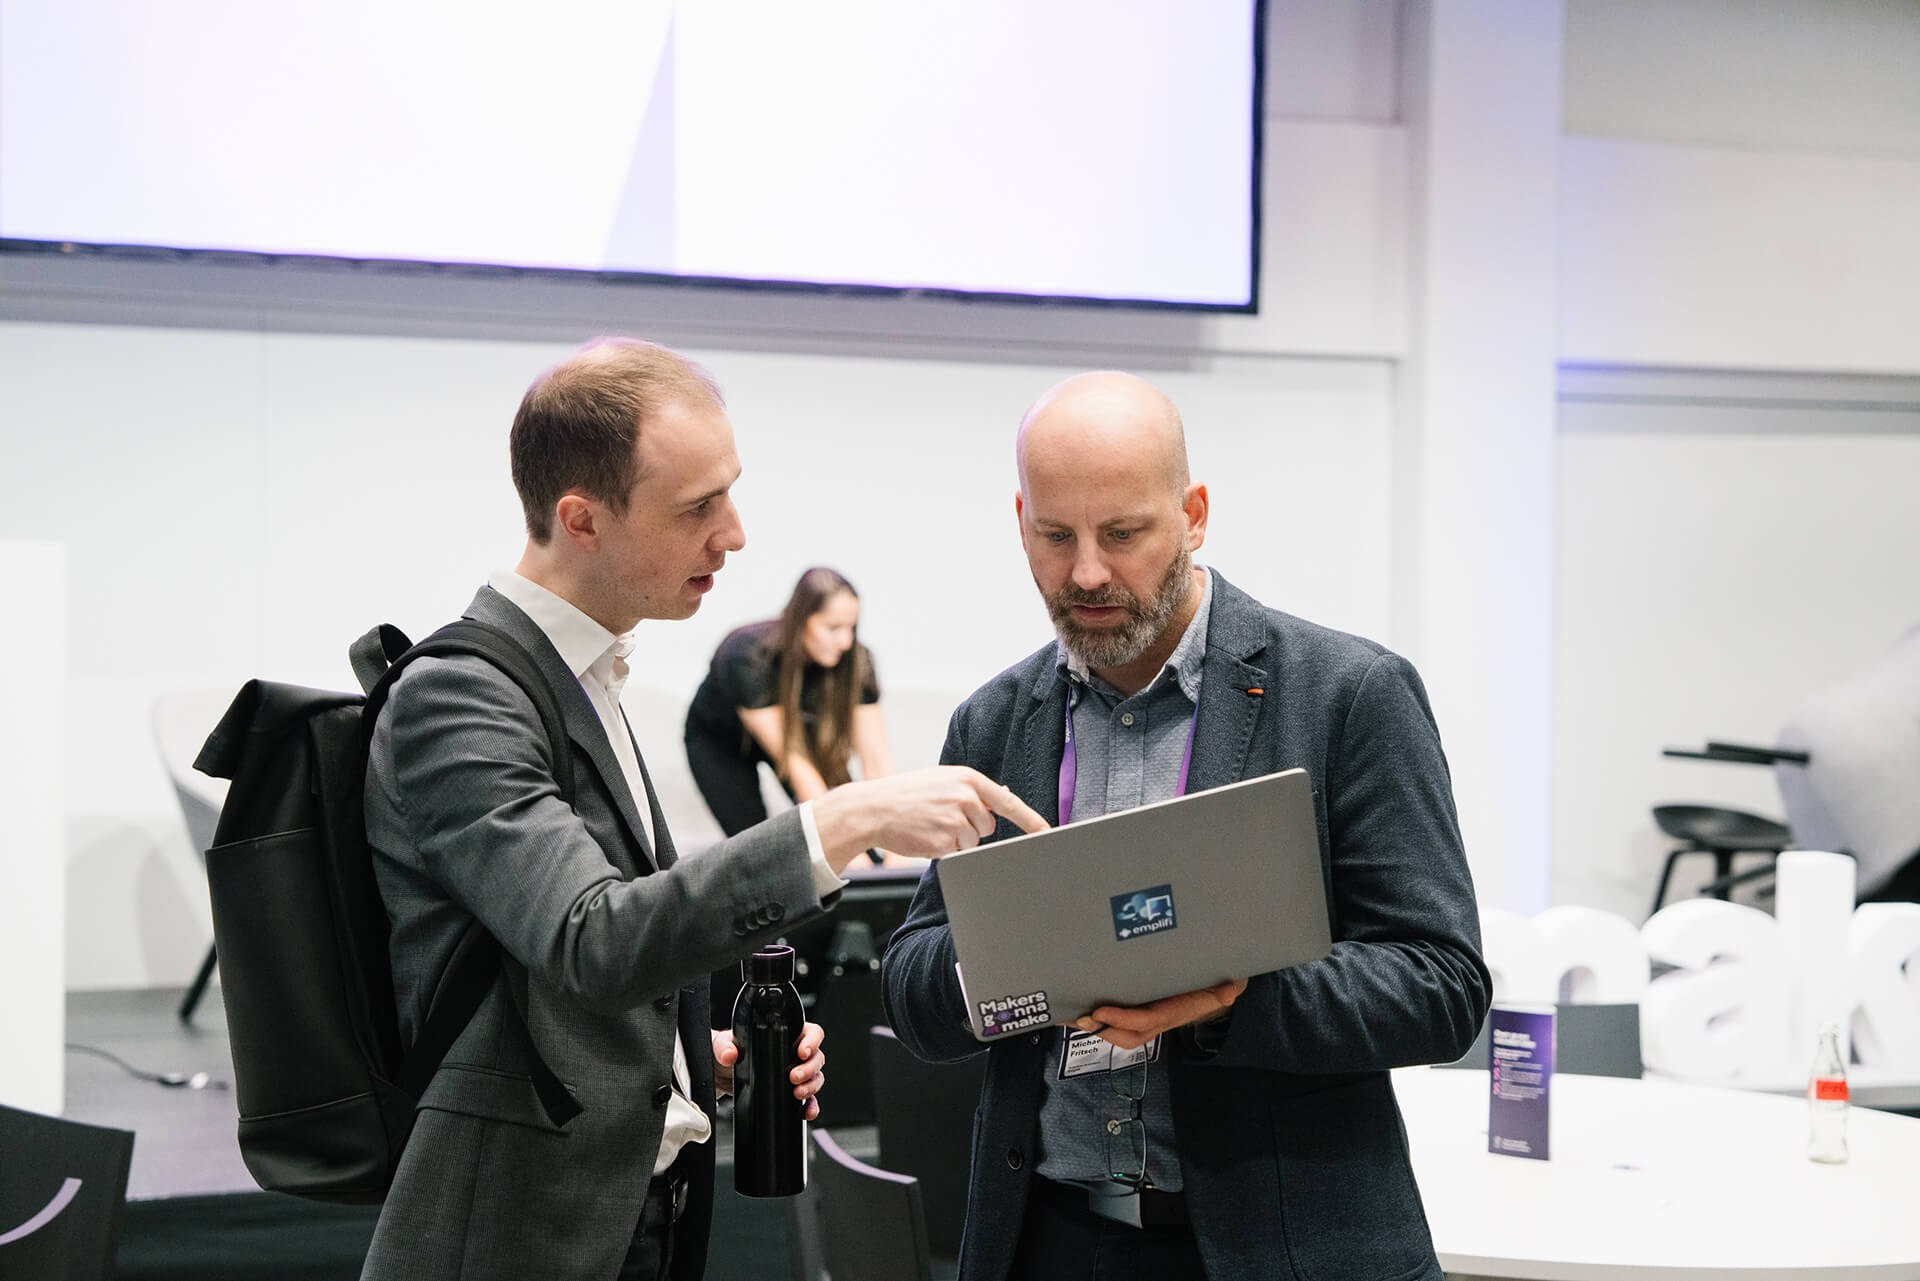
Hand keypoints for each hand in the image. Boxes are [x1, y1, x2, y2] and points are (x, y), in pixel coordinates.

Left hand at [712, 1023, 826, 1121]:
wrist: (720, 1075)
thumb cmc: (726, 1052)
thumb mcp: (722, 1044)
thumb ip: (724, 1046)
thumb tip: (730, 1054)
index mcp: (783, 1035)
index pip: (811, 1032)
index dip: (812, 1041)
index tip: (802, 1052)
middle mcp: (793, 1053)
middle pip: (816, 1057)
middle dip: (809, 1069)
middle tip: (793, 1077)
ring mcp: (794, 1073)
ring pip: (815, 1078)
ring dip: (810, 1087)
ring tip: (796, 1093)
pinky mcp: (790, 1092)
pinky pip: (809, 1099)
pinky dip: (810, 1106)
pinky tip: (806, 1111)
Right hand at [813, 766, 1047, 871]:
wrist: (873, 808)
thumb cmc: (907, 794)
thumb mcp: (942, 780)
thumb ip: (972, 790)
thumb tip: (1004, 797)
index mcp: (967, 779)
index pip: (1008, 802)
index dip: (1031, 820)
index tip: (1047, 832)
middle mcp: (965, 798)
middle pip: (988, 826)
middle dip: (970, 827)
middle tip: (943, 818)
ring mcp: (954, 820)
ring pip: (972, 842)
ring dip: (955, 840)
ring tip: (931, 825)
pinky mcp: (943, 841)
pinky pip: (957, 853)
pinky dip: (944, 849)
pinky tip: (926, 836)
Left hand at [1073, 978, 1247, 1050]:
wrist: (1220, 988)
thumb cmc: (1217, 982)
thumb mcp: (1227, 981)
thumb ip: (1227, 987)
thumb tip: (1229, 992)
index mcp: (1176, 1012)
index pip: (1146, 1020)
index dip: (1122, 1019)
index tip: (1100, 1012)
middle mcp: (1161, 1019)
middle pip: (1129, 1035)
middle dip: (1103, 1030)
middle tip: (1078, 1018)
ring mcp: (1153, 1018)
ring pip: (1123, 1033)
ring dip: (1098, 1028)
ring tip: (1073, 1018)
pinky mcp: (1146, 1012)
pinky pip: (1123, 1022)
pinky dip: (1102, 1021)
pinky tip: (1083, 1013)